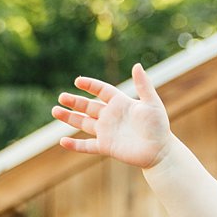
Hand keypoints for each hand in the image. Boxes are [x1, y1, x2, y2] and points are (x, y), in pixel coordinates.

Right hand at [53, 63, 171, 168]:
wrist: (160, 151)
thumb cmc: (159, 126)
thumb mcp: (152, 103)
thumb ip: (143, 85)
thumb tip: (137, 65)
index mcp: (120, 103)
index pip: (101, 91)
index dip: (90, 85)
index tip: (78, 81)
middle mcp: (110, 116)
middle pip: (88, 106)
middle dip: (74, 102)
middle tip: (61, 97)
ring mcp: (106, 132)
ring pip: (83, 123)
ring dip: (69, 118)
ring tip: (55, 111)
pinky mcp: (106, 147)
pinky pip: (87, 145)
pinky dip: (75, 145)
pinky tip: (62, 141)